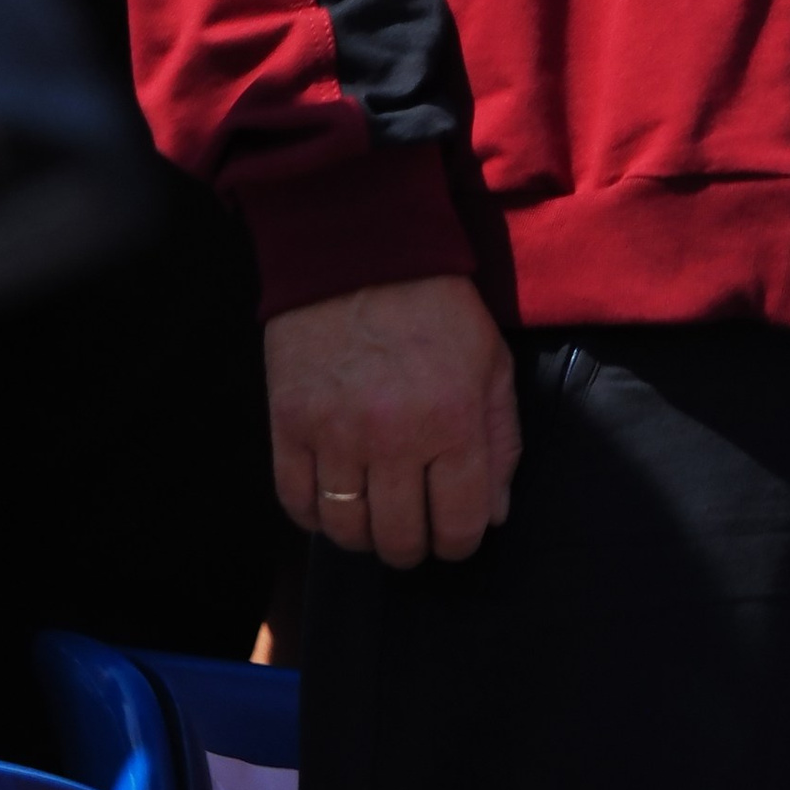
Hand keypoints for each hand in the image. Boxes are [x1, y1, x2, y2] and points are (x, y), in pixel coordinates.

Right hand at [265, 272, 518, 568]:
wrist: (361, 244)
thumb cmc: (437, 303)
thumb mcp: (491, 360)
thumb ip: (501, 440)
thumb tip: (492, 514)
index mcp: (454, 420)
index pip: (460, 526)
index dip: (461, 540)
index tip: (454, 528)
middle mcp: (393, 437)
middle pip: (400, 540)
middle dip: (413, 545)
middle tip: (414, 523)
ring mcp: (334, 433)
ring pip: (346, 532)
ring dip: (364, 534)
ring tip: (373, 510)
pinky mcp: (288, 422)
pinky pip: (296, 503)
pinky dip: (315, 514)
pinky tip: (333, 495)